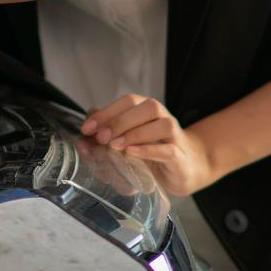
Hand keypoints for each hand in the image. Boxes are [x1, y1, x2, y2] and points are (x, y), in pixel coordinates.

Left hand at [82, 94, 216, 196]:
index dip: (107, 112)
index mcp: (147, 110)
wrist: (185, 169)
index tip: (87, 128)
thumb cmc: (153, 151)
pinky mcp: (180, 156)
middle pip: (146, 107)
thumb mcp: (128, 141)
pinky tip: (132, 153)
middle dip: (119, 121)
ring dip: (135, 133)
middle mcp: (163, 118)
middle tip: (100, 137)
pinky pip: (169, 149)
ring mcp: (175, 136)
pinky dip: (149, 150)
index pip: (128, 101)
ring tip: (115, 145)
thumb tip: (85, 129)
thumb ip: (108, 132)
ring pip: (162, 124)